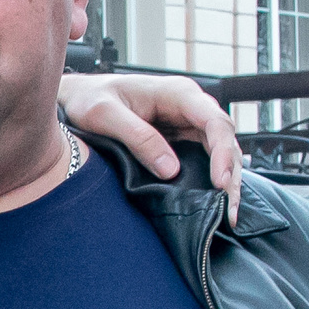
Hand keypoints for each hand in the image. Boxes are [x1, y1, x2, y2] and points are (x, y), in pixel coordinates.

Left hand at [56, 72, 242, 224]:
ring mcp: (187, 124)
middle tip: (228, 210)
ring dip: (227, 182)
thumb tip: (170, 169)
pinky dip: (212, 181)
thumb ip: (137, 138)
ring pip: (220, 151)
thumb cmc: (89, 99)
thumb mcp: (104, 115)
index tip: (220, 182)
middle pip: (224, 139)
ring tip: (228, 215)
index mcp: (177, 93)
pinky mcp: (180, 141)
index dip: (223, 152)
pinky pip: (205, 159)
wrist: (77, 97)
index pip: (214, 121)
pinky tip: (215, 204)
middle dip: (230, 175)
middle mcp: (189, 107)